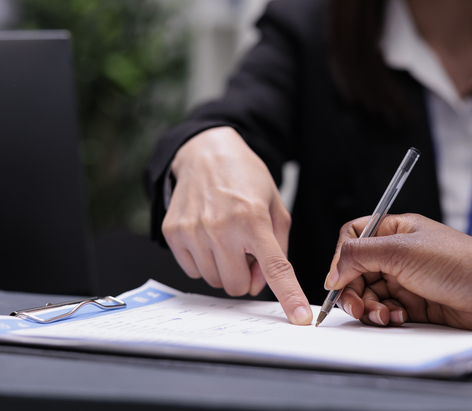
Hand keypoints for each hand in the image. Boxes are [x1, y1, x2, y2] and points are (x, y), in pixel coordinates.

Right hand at [162, 127, 311, 324]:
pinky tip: (208, 236)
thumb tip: (261, 283)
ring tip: (227, 237)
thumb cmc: (245, 178)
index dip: (288, 296)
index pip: (275, 267)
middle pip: (237, 285)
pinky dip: (204, 261)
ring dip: (224, 267)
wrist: (207, 153)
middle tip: (246, 251)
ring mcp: (193, 231)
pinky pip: (193, 270)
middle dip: (245, 276)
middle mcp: (221, 226)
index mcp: (254, 219)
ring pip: (215, 281)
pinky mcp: (173, 233)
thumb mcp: (275, 205)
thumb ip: (278, 247)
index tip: (298, 319)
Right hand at [325, 214, 471, 331]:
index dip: (341, 258)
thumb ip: (359, 256)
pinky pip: (386, 310)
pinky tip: (398, 317)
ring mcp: (407, 279)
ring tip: (383, 314)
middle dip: (352, 290)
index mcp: (395, 230)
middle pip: (356, 271)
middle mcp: (398, 253)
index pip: (353, 237)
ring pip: (370, 294)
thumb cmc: (458, 263)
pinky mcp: (415, 304)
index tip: (336, 279)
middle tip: (357, 306)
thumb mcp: (400, 251)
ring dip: (370, 307)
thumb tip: (333, 271)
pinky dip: (386, 316)